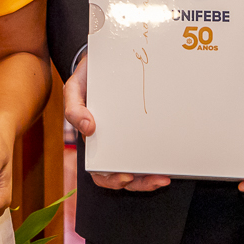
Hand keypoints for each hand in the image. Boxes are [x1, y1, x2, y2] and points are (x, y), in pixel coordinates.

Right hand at [65, 52, 170, 192]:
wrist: (106, 60)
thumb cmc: (89, 76)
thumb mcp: (74, 88)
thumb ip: (73, 107)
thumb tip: (87, 128)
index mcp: (93, 139)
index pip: (100, 170)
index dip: (111, 179)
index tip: (126, 176)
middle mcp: (112, 143)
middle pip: (123, 176)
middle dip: (139, 184)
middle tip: (155, 179)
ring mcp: (129, 137)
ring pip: (139, 168)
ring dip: (151, 178)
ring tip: (164, 177)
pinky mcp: (144, 128)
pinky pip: (151, 150)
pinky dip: (159, 159)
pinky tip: (170, 159)